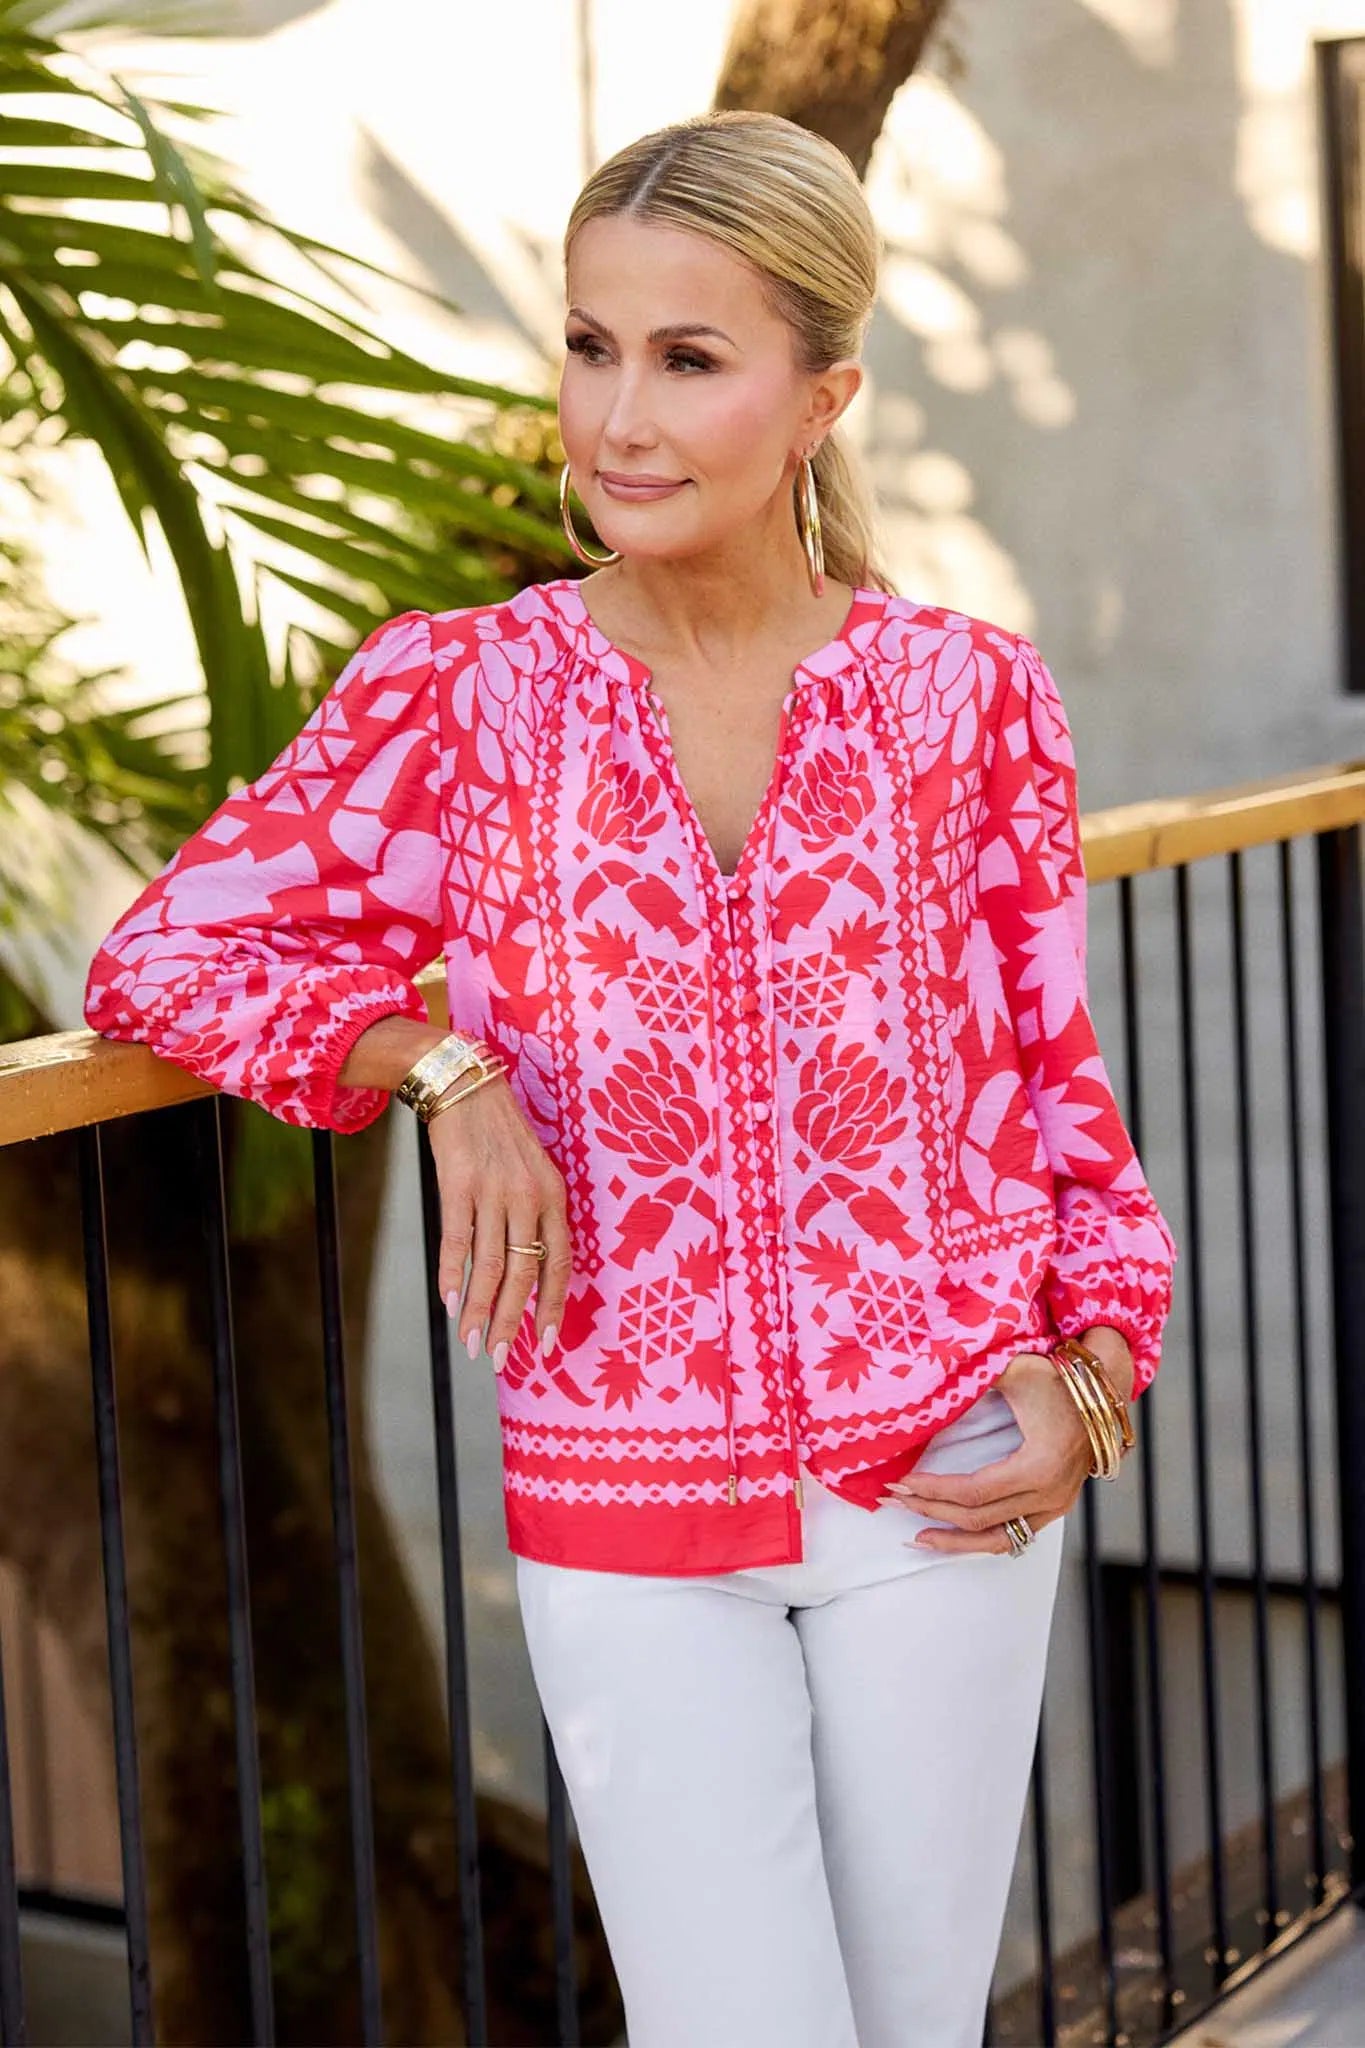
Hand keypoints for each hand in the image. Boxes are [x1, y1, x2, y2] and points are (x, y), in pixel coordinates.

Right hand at [428, 1077, 572, 1371]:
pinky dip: (452, 1276)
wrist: (464, 1083)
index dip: (551, 1306)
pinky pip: (457, 1241)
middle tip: (498, 1358)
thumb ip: (534, 1216)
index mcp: (553, 1196)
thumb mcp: (532, 1170)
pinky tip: (449, 1303)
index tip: (543, 1344)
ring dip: (479, 1310)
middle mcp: (529, 1196)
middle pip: (525, 1274)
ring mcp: (494, 1190)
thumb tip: (528, 1271)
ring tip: (471, 1342)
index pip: (559, 1263)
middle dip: (512, 1322)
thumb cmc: (498, 1134)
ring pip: (490, 1266)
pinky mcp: (459, 1184)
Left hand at [880, 1347, 1097, 1555]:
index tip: (901, 1482)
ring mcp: (1056, 1506)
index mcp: (1039, 1466)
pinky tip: (955, 1538)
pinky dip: (982, 1540)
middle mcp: (1049, 1494)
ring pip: (998, 1540)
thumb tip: (927, 1376)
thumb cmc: (1058, 1379)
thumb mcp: (1014, 1370)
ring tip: (917, 1537)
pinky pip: (1015, 1536)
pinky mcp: (1056, 1508)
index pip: (973, 1492)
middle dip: (931, 1509)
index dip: (933, 1490)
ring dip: (955, 1540)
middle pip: (978, 1518)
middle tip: (894, 1499)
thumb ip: (973, 1374)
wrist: (1103, 1392)